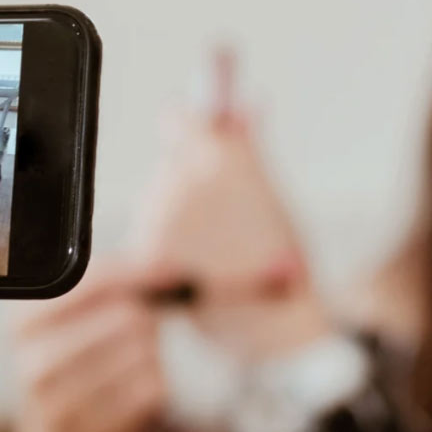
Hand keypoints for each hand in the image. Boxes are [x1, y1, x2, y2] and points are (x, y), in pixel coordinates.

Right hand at [10, 256, 178, 431]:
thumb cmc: (79, 379)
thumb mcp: (77, 328)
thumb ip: (117, 288)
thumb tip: (170, 264)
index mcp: (23, 321)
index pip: (92, 278)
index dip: (144, 271)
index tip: (175, 273)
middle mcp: (31, 360)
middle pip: (127, 315)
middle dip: (148, 322)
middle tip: (138, 338)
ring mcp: (56, 402)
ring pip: (142, 352)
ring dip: (151, 358)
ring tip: (125, 374)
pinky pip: (152, 390)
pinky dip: (155, 391)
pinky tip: (129, 402)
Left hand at [131, 49, 330, 358]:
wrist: (276, 326)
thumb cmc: (285, 264)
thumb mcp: (275, 197)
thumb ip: (248, 147)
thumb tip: (242, 105)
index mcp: (223, 156)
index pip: (179, 117)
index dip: (192, 127)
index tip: (204, 139)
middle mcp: (187, 176)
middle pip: (171, 161)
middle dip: (192, 179)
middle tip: (225, 216)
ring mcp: (162, 214)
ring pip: (159, 198)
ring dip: (180, 215)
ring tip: (217, 246)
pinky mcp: (146, 249)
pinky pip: (152, 233)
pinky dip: (171, 246)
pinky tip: (199, 265)